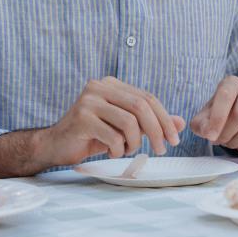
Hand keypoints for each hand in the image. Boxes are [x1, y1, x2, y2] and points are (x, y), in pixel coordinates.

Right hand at [40, 77, 184, 166]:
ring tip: (125, 150)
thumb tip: (180, 122)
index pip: (146, 97)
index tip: (174, 138)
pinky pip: (113, 136)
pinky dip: (117, 149)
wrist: (57, 145)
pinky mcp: (81, 118)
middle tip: (161, 149)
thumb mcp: (125, 128)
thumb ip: (150, 123)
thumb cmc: (92, 135)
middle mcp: (98, 86)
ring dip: (134, 143)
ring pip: (129, 122)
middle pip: (140, 106)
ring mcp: (88, 101)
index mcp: (110, 84)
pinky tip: (110, 152)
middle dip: (157, 130)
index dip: (165, 118)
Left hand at [189, 76, 237, 152]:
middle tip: (217, 141)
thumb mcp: (204, 117)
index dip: (217, 118)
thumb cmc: (219, 113)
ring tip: (227, 143)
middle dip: (225, 133)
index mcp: (232, 82)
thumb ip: (201, 124)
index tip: (209, 136)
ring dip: (236, 142)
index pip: (225, 96)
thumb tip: (208, 133)